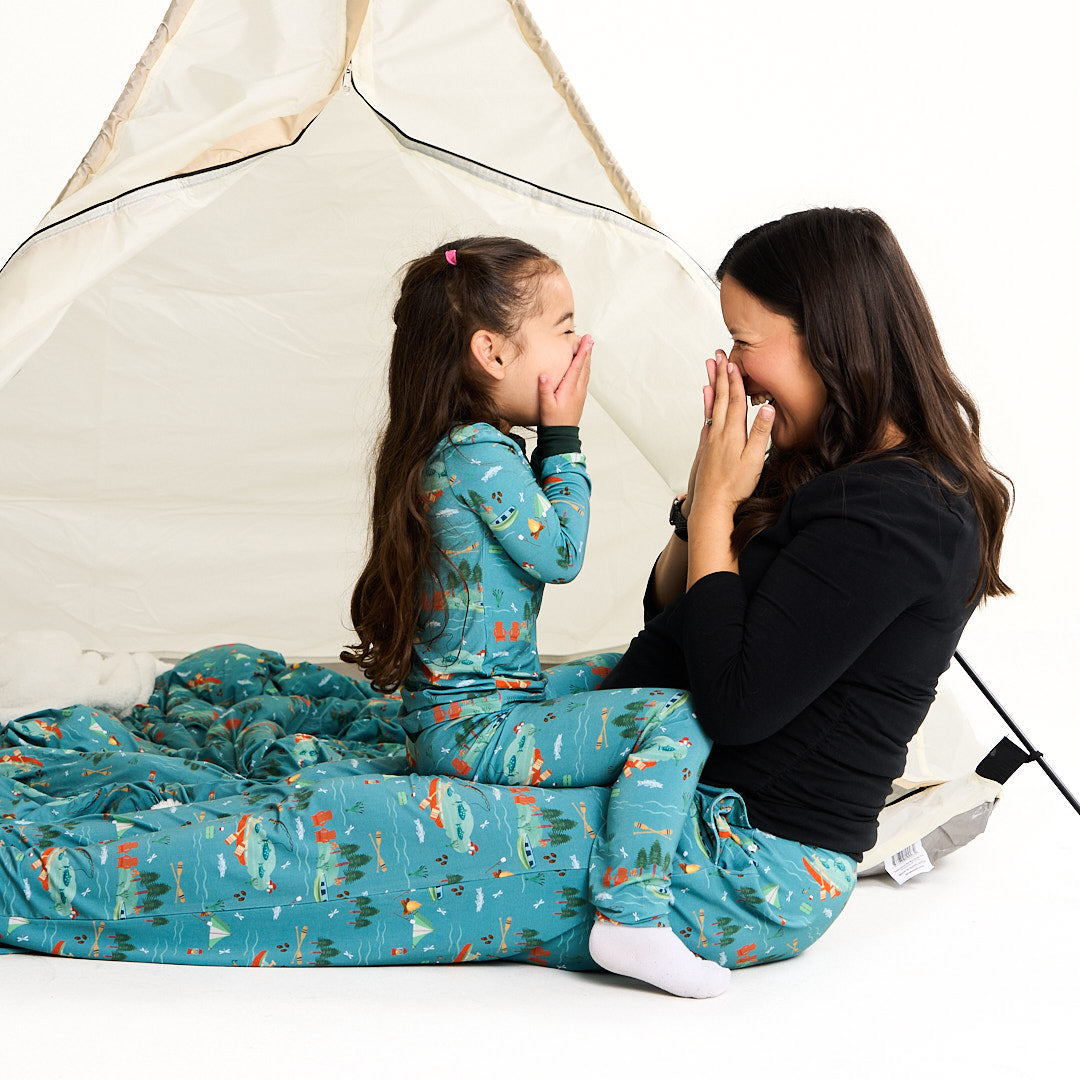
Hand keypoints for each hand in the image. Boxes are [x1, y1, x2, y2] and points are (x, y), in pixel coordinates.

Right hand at [539, 334, 592, 426]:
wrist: (562, 435)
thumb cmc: (553, 422)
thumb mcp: (546, 406)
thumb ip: (545, 390)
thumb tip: (543, 375)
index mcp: (569, 389)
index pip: (577, 367)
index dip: (582, 352)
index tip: (586, 341)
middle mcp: (577, 390)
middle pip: (584, 366)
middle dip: (587, 351)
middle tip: (590, 339)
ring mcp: (580, 393)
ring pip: (586, 372)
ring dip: (588, 359)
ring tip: (589, 348)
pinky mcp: (580, 397)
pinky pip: (585, 378)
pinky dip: (586, 368)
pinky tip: (585, 366)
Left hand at [689, 359, 773, 520]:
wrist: (710, 505)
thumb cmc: (735, 486)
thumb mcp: (754, 460)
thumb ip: (761, 433)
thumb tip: (768, 408)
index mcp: (732, 433)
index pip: (734, 400)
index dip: (734, 380)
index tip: (733, 361)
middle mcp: (718, 433)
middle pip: (720, 398)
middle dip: (720, 375)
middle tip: (717, 354)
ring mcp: (710, 440)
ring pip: (711, 406)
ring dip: (712, 386)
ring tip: (709, 369)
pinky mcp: (706, 448)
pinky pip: (706, 420)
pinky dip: (707, 405)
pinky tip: (706, 400)